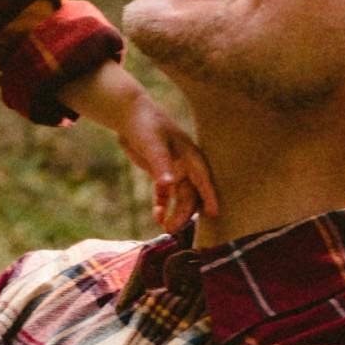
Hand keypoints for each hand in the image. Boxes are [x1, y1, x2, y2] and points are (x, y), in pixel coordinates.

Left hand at [62, 66, 220, 232]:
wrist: (130, 116)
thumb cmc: (146, 125)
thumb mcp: (153, 144)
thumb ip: (161, 166)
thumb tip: (168, 187)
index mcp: (190, 156)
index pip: (203, 179)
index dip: (210, 196)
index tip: (214, 214)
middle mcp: (185, 165)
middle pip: (190, 194)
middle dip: (184, 212)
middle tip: (172, 229)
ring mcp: (174, 170)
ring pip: (178, 197)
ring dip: (173, 212)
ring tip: (166, 227)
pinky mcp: (161, 174)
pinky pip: (165, 195)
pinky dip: (162, 206)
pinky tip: (157, 216)